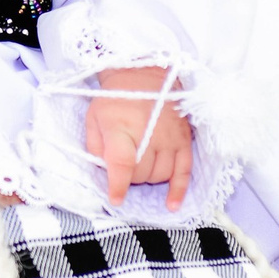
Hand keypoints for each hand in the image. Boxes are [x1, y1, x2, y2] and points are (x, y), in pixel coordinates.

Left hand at [86, 65, 192, 210]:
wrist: (145, 73)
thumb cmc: (115, 98)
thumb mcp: (94, 118)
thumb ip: (96, 147)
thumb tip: (104, 172)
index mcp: (122, 127)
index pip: (123, 165)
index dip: (118, 186)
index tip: (115, 199)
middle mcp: (149, 133)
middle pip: (141, 174)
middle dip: (130, 177)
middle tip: (124, 165)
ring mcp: (170, 137)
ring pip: (160, 175)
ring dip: (148, 178)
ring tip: (140, 166)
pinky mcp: (184, 140)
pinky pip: (184, 172)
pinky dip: (179, 190)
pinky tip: (172, 204)